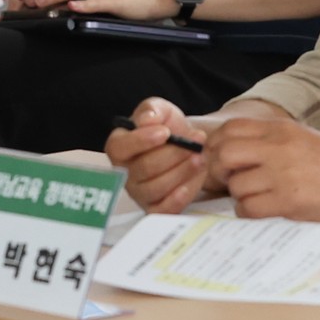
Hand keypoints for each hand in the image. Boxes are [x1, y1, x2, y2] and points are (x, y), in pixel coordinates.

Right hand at [106, 98, 218, 212]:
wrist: (186, 145)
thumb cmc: (167, 127)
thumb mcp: (160, 110)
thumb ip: (151, 110)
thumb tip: (146, 120)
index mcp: (119, 147)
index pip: (120, 148)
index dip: (141, 141)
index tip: (166, 132)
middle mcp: (124, 173)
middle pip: (144, 168)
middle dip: (173, 154)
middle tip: (196, 142)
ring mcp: (138, 193)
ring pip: (156, 188)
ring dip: (182, 172)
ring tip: (200, 157)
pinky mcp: (155, 207)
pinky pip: (163, 209)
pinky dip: (179, 198)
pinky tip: (192, 182)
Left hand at [205, 115, 319, 223]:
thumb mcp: (302, 138)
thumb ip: (270, 141)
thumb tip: (232, 152)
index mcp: (281, 128)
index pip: (230, 128)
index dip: (216, 145)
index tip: (218, 159)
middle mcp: (278, 147)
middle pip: (224, 154)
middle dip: (219, 171)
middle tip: (228, 182)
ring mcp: (282, 174)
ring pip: (235, 185)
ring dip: (239, 195)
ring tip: (255, 197)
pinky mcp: (288, 200)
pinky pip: (248, 208)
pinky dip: (248, 212)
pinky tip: (262, 210)